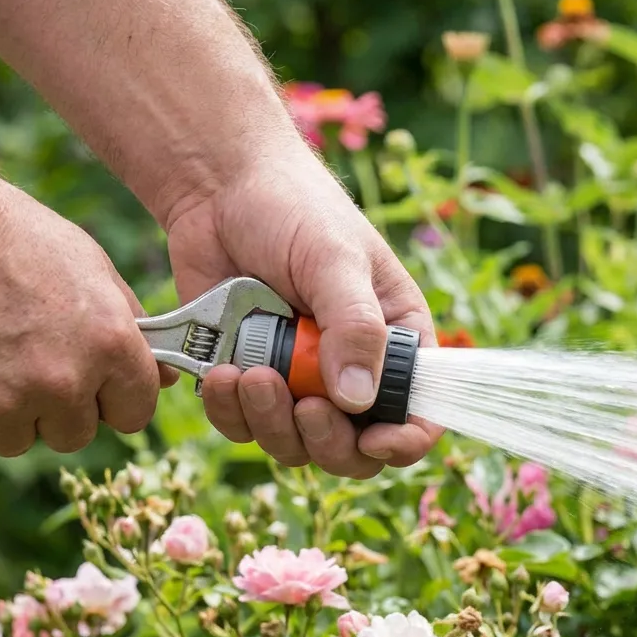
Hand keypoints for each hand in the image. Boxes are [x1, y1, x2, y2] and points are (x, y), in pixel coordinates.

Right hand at [0, 173, 177, 455]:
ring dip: (4, 411)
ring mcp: (2, 403)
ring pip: (18, 440)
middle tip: (26, 357)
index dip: (113, 397)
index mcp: (109, 345)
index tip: (92, 381)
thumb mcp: (89, 265)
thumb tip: (164, 378)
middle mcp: (62, 382)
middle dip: (57, 406)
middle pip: (75, 434)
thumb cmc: (7, 232)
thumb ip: (130, 325)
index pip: (134, 413)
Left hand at [164, 145, 442, 478]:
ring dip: (271, 423)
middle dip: (326, 439)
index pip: (419, 413)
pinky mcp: (248, 379)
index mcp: (396, 339)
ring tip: (248, 373)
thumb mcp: (334, 259)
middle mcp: (351, 368)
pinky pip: (243, 427)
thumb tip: (357, 400)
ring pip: (294, 445)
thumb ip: (353, 326)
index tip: (375, 441)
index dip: (404, 440)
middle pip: (354, 448)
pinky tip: (220, 374)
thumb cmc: (293, 208)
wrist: (217, 188)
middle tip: (303, 404)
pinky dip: (230, 412)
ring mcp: (297, 378)